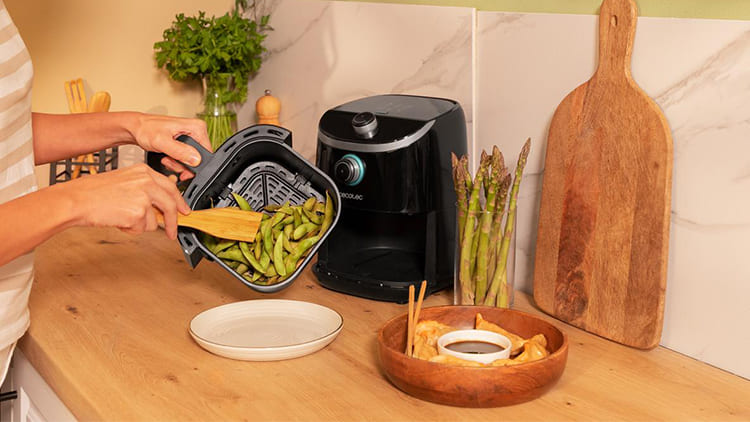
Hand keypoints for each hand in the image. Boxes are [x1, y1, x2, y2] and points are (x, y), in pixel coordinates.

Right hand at [67, 164, 189, 238]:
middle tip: (173, 232)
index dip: (179, 202)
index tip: (184, 211)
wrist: (77, 199)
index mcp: (144, 171)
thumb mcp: (124, 182)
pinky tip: (118, 220)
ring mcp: (144, 197)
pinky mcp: (138, 212)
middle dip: (173, 222)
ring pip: (155, 221)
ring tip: (121, 217)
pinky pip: (142, 229)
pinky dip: (131, 229)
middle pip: (171, 205)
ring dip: (140, 225)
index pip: (171, 187)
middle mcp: (147, 182)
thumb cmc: (94, 192)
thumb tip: (159, 208)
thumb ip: (144, 191)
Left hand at [131, 114, 210, 180]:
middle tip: (169, 160)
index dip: (195, 164)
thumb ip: (179, 151)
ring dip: (178, 164)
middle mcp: (196, 131)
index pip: (206, 152)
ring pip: (192, 160)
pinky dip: (176, 161)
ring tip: (166, 157)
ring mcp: (191, 137)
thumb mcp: (162, 141)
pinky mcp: (185, 142)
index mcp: (196, 127)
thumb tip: (196, 159)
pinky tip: (167, 156)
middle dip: (183, 164)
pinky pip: (186, 158)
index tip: (181, 167)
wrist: (136, 128)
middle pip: (199, 158)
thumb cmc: (146, 129)